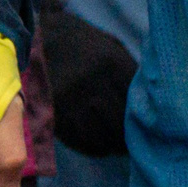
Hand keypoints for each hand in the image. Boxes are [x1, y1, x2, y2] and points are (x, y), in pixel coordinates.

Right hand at [40, 0, 137, 157]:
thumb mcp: (109, 45)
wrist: (38, 37)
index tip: (146, 129)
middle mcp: (92, 82)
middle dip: (128, 136)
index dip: (142, 119)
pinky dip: (93, 149)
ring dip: (112, 146)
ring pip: (102, 135)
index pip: (135, 101)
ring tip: (117, 147)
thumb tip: (149, 100)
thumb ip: (129, 70)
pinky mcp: (54, 112)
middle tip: (132, 143)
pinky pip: (80, 141)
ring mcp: (71, 99)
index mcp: (111, 62)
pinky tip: (100, 147)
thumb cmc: (80, 42)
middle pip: (120, 121)